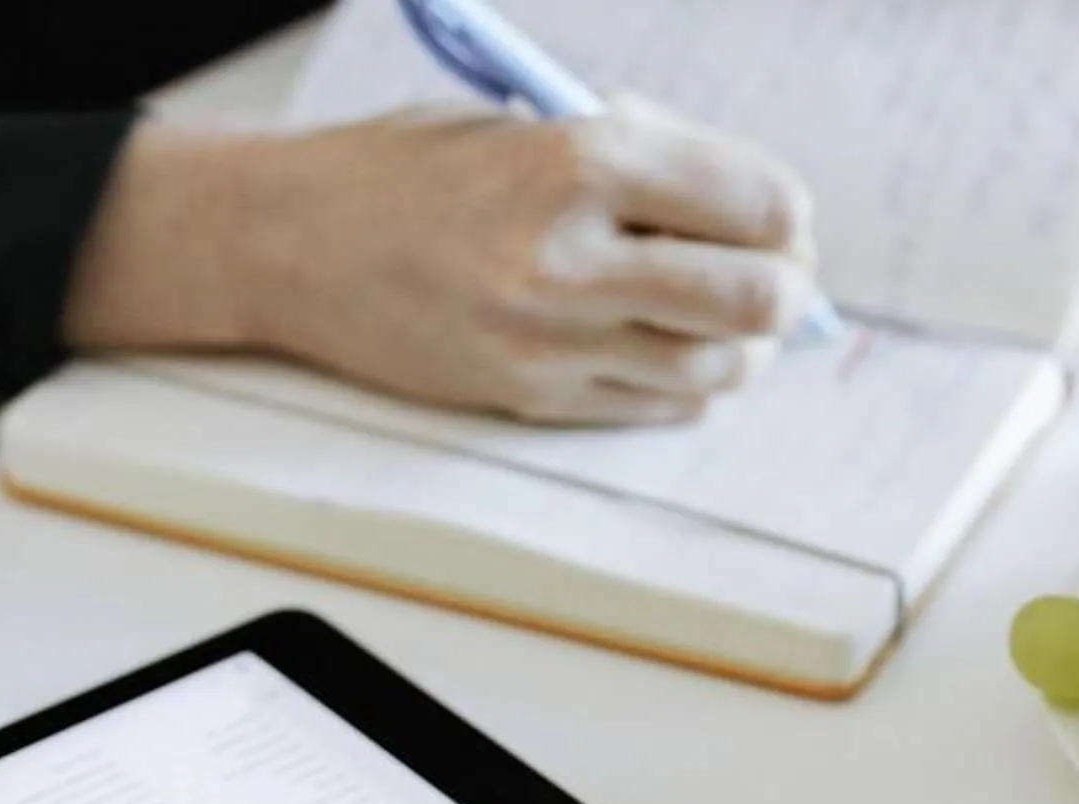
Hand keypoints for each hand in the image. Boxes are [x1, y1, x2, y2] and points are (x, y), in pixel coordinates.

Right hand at [64, 106, 817, 425]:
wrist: (290, 239)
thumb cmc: (413, 169)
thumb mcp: (533, 124)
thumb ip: (643, 162)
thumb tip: (760, 214)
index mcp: (579, 160)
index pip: (756, 205)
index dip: (788, 215)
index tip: (782, 219)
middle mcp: (570, 258)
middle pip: (756, 298)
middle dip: (785, 288)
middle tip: (776, 276)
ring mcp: (551, 341)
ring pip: (717, 365)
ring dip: (738, 343)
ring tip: (717, 315)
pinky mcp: (532, 397)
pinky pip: (658, 404)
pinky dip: (685, 378)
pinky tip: (664, 344)